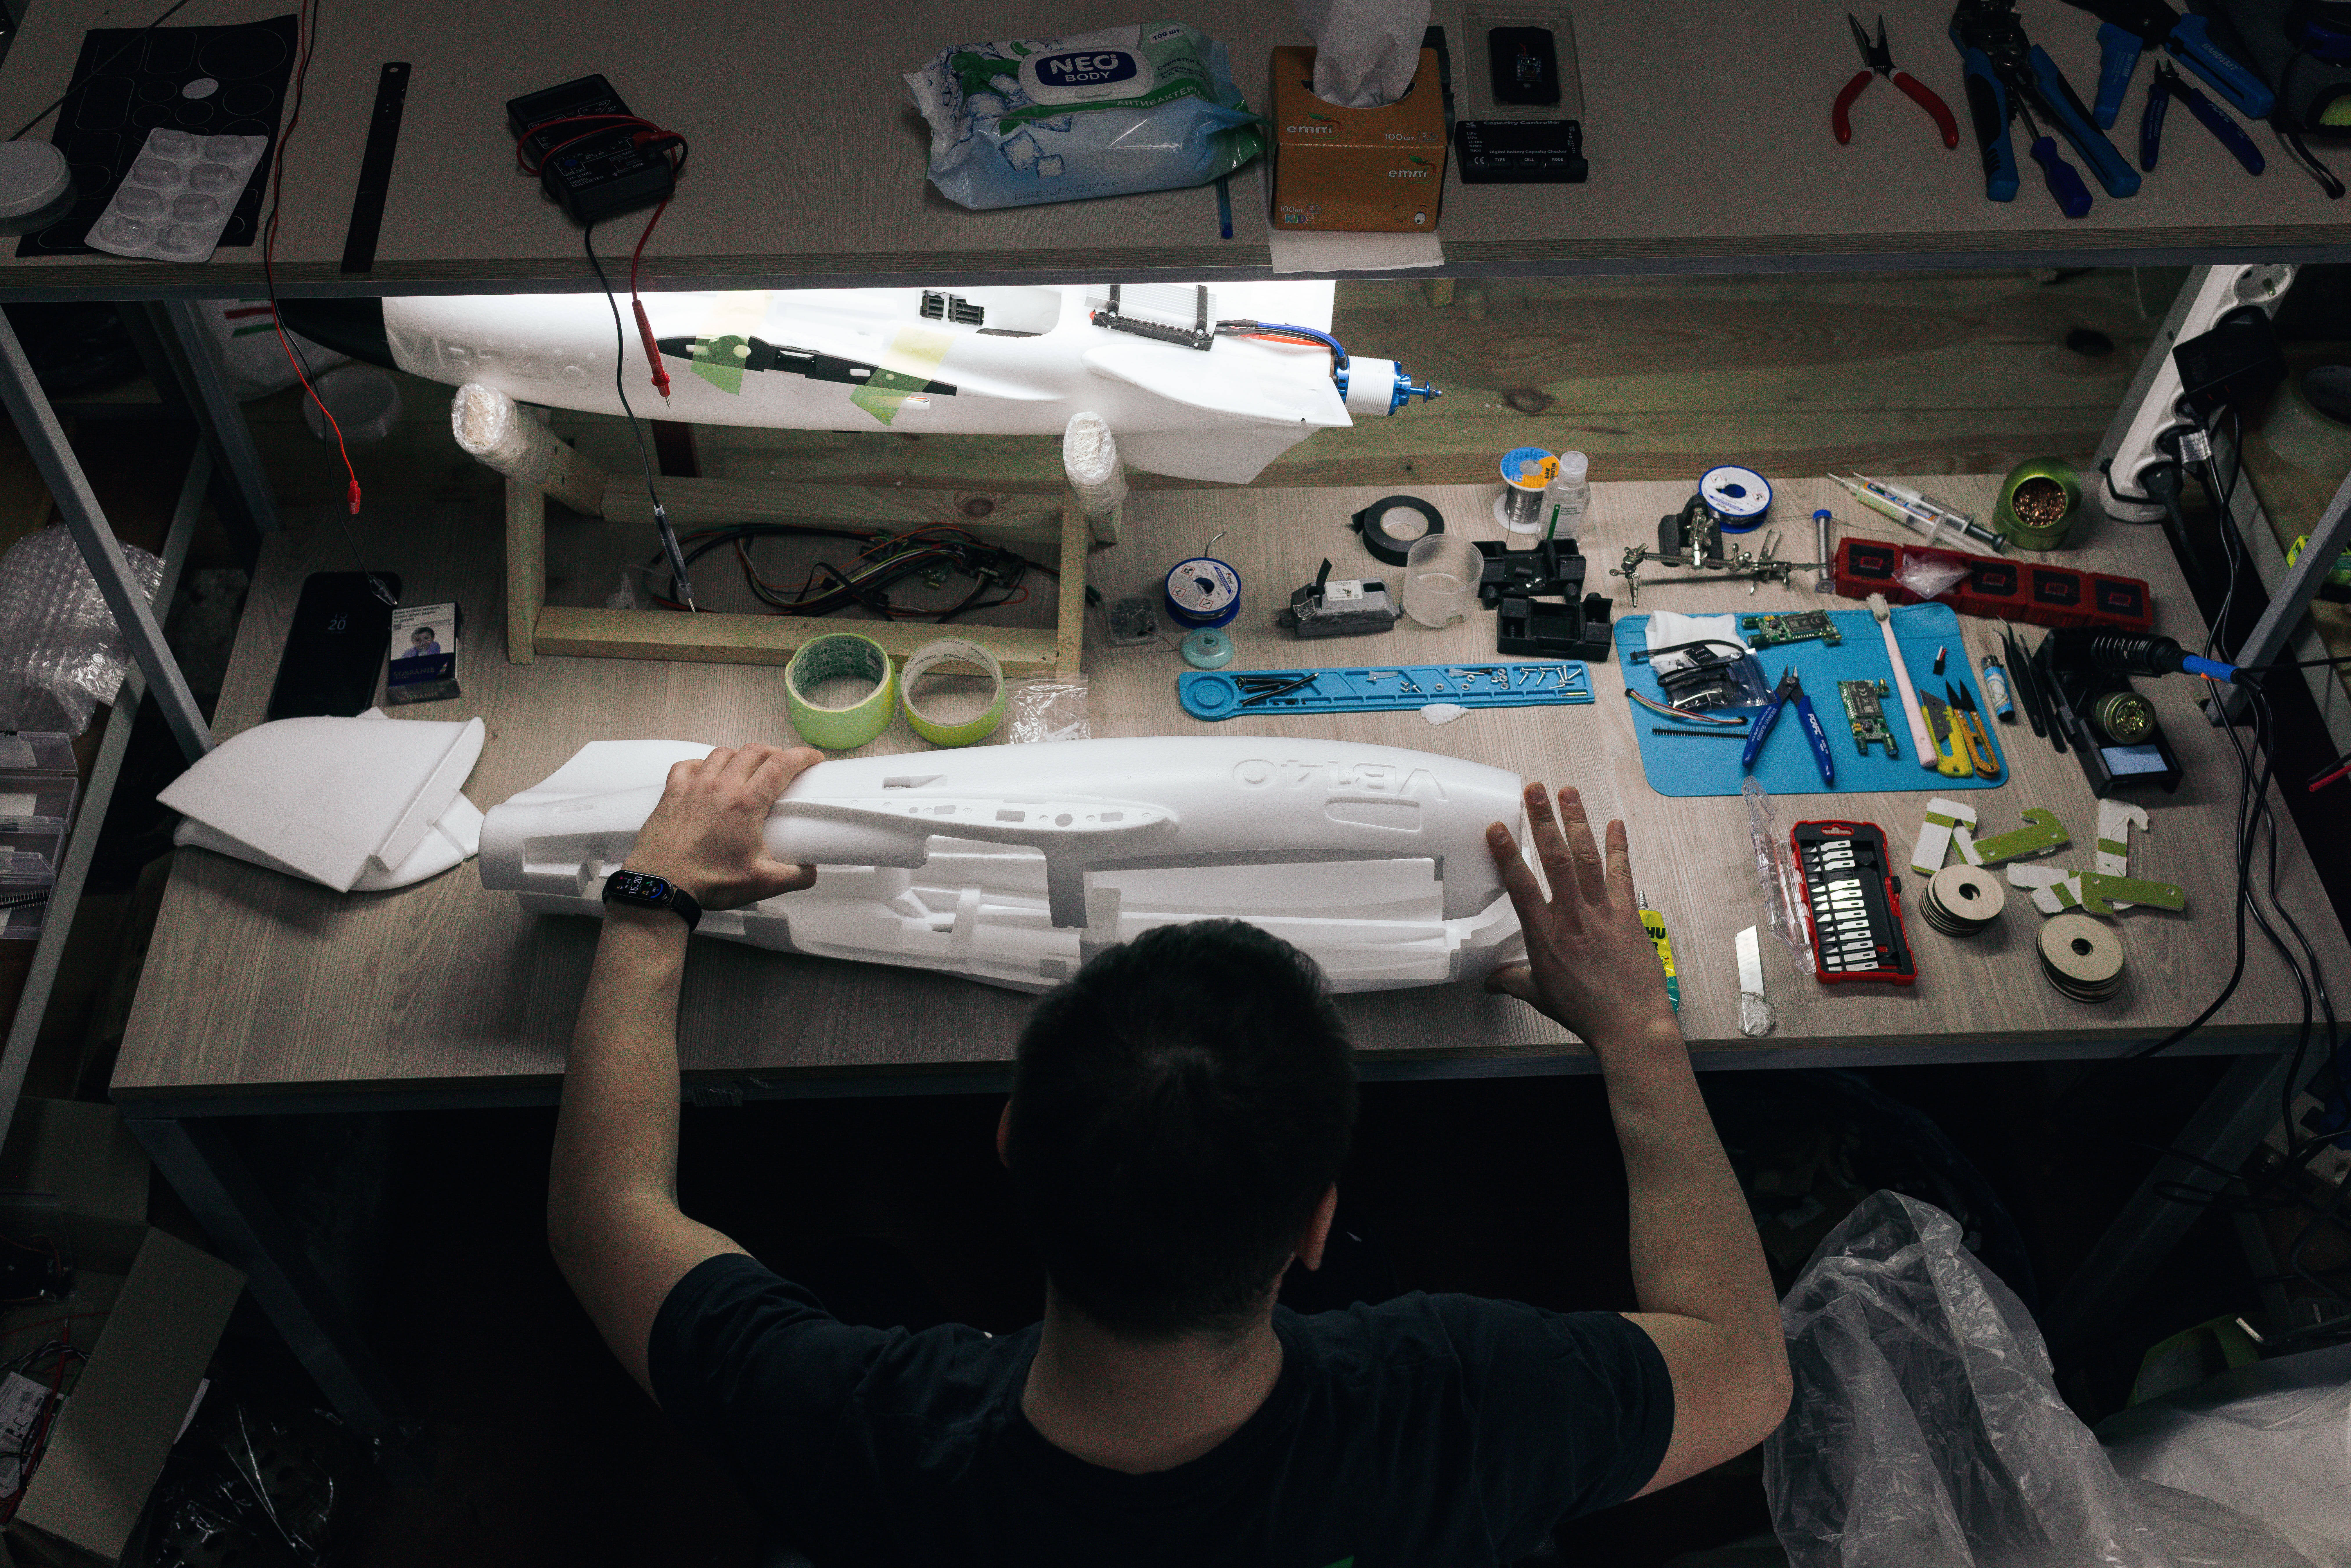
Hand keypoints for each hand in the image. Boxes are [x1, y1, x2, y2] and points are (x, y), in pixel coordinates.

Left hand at [624, 744, 821, 909]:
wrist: (662, 885)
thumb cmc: (709, 881)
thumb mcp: (763, 883)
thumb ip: (795, 876)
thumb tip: (811, 871)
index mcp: (747, 802)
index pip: (781, 764)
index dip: (802, 756)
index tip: (813, 757)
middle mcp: (721, 787)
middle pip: (754, 751)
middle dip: (774, 753)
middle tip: (783, 765)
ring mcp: (694, 787)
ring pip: (722, 753)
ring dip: (740, 756)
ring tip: (747, 768)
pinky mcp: (671, 793)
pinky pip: (687, 765)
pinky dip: (701, 764)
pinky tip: (706, 774)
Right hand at [1483, 783, 1677, 1049]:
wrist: (1629, 1023)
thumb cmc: (1584, 1010)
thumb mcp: (1540, 995)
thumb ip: (1513, 981)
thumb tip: (1489, 981)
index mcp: (1545, 936)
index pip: (1520, 887)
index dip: (1507, 855)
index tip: (1496, 827)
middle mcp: (1572, 917)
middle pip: (1554, 860)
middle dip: (1543, 821)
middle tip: (1534, 790)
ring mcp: (1602, 913)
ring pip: (1587, 859)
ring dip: (1577, 822)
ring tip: (1567, 792)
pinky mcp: (1627, 915)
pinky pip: (1622, 875)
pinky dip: (1619, 847)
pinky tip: (1616, 824)